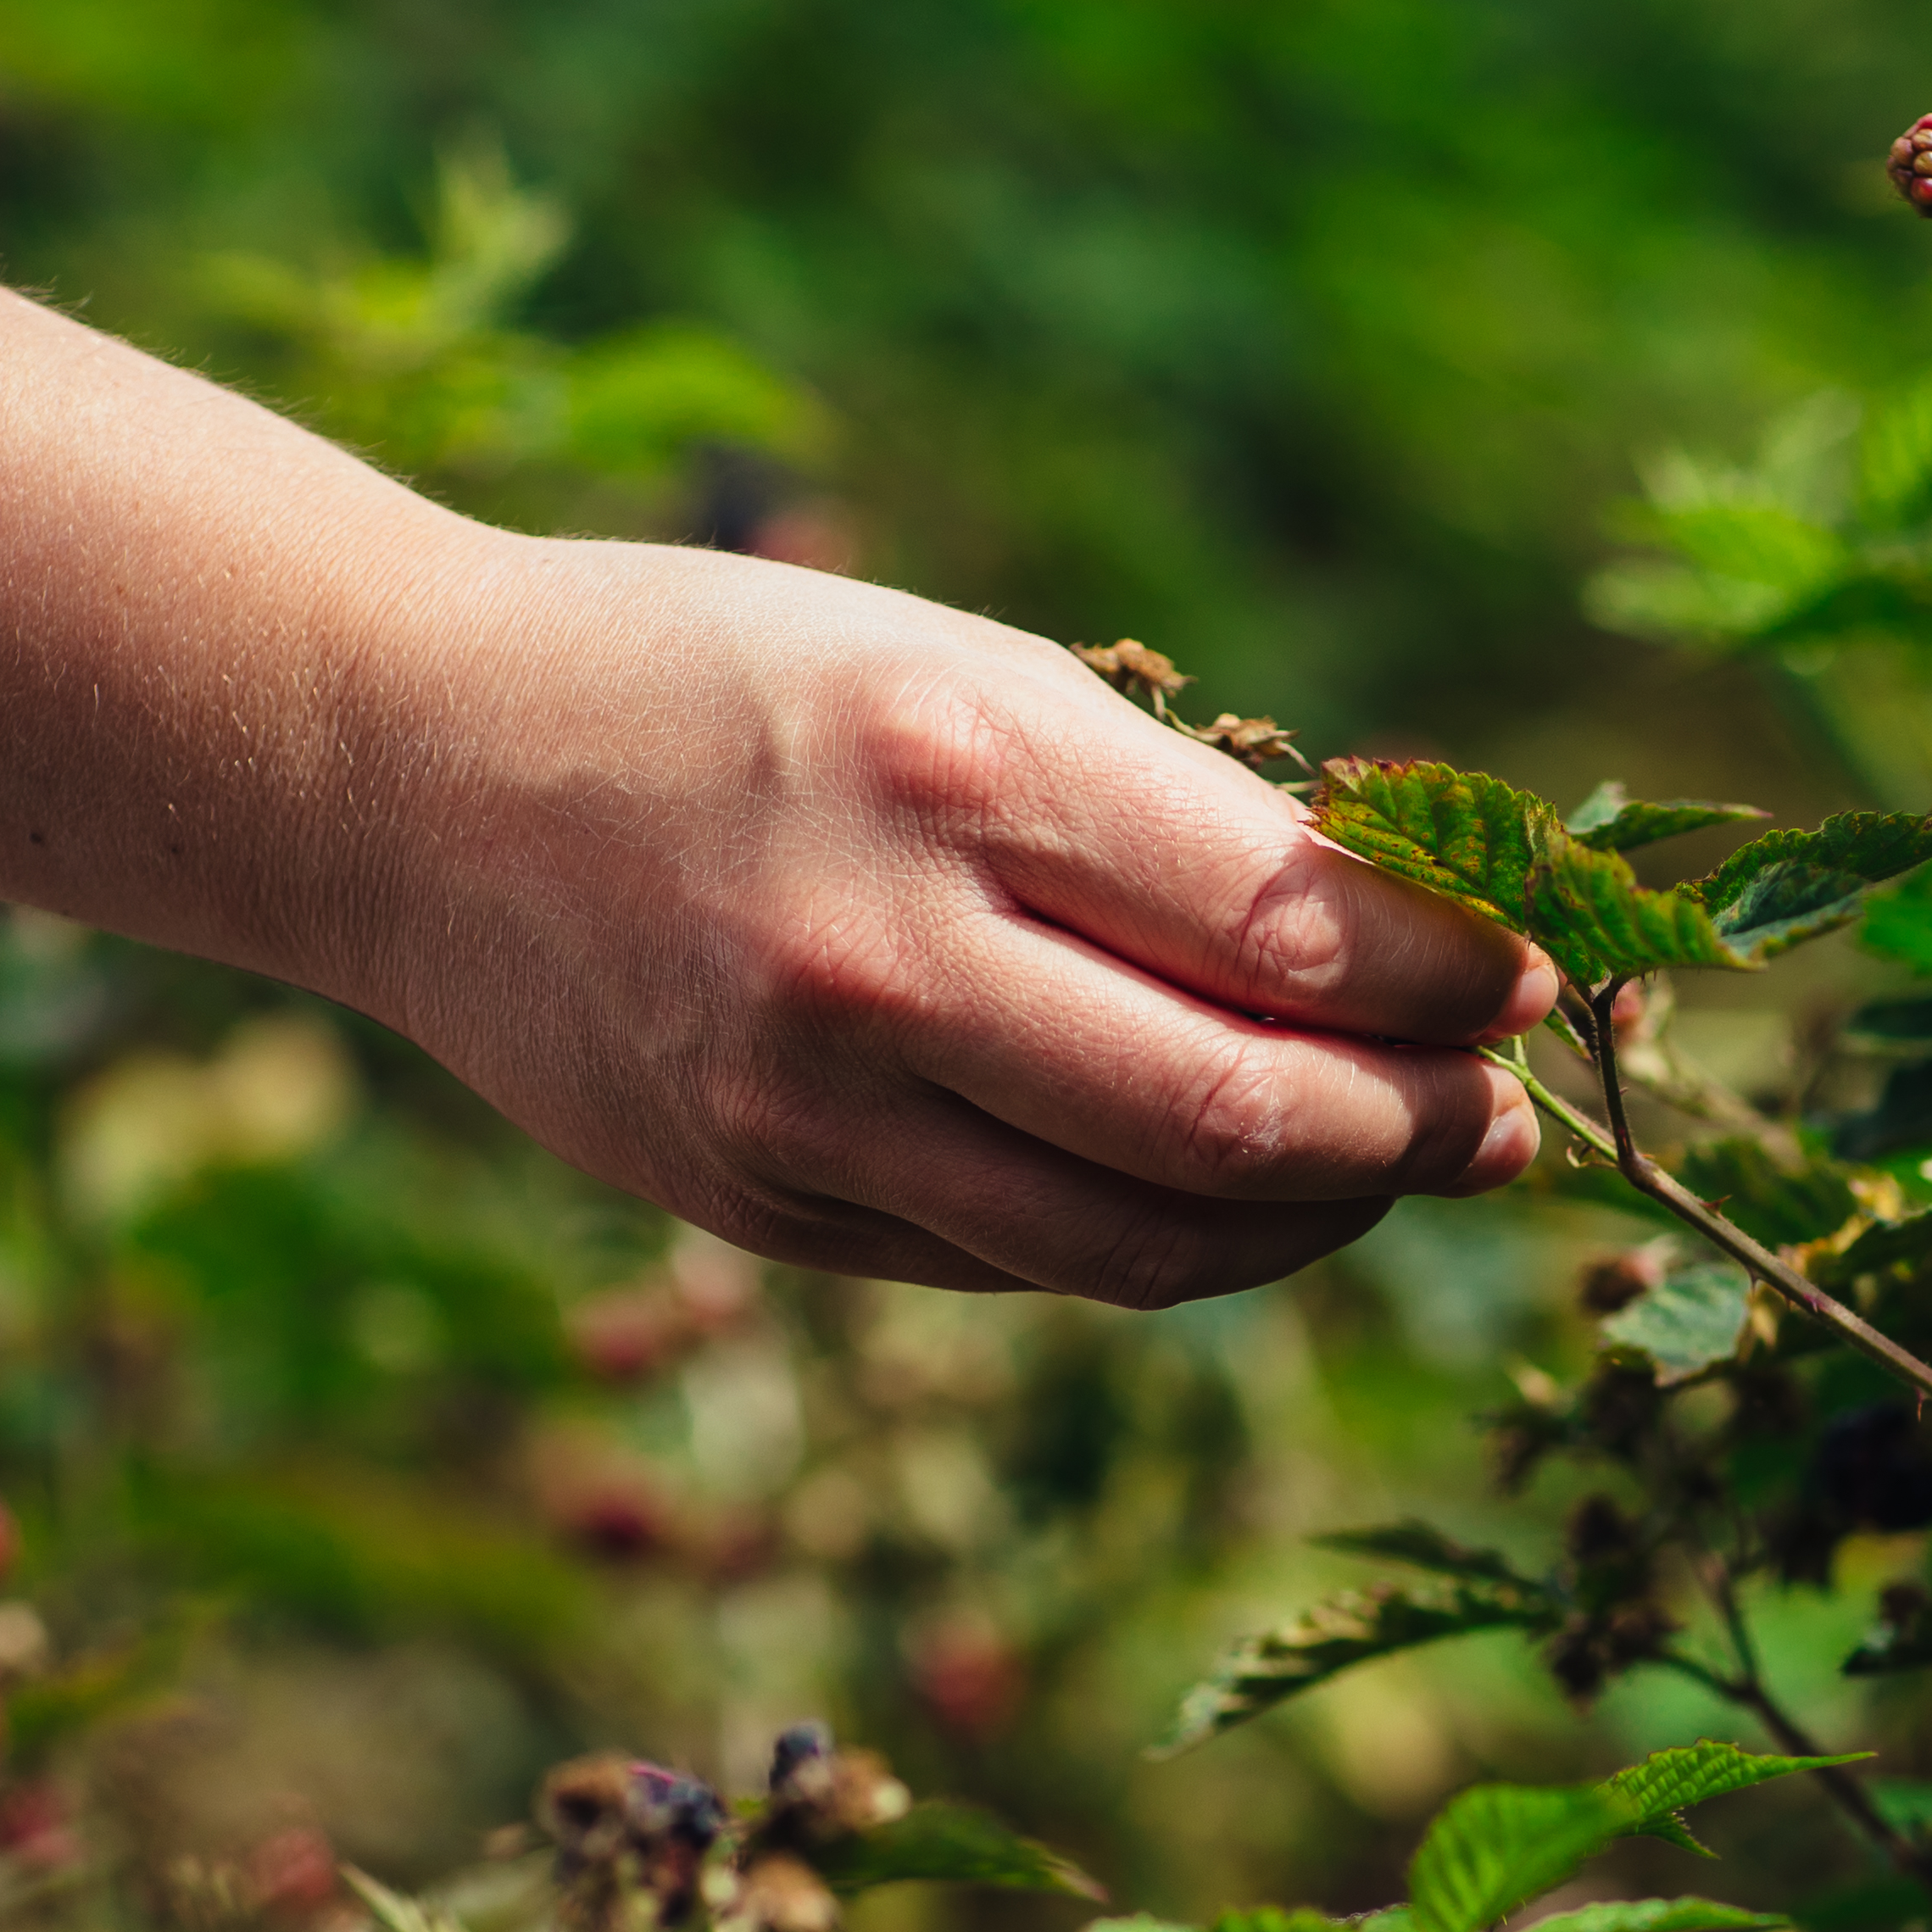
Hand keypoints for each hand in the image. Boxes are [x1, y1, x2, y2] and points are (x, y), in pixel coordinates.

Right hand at [355, 543, 1558, 1303]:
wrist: (404, 772)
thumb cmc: (723, 684)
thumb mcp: (953, 668)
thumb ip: (1161, 813)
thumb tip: (1406, 941)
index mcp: (953, 765)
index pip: (1287, 926)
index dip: (1450, 977)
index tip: (1528, 979)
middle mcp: (881, 956)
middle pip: (1243, 1118)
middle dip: (1420, 1130)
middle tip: (1505, 1116)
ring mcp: (809, 1109)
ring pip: (1146, 1242)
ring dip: (1315, 1223)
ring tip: (1397, 1170)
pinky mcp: (762, 1208)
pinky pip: (1021, 1263)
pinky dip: (1159, 1241)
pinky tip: (1227, 1197)